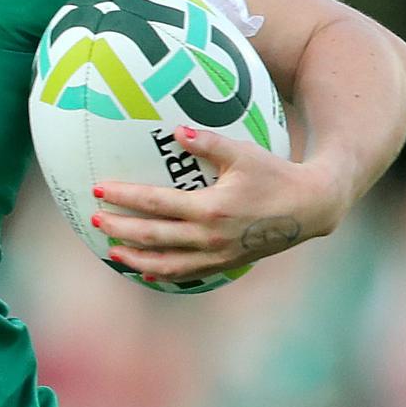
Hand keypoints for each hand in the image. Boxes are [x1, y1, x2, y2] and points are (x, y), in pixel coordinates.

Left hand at [89, 127, 352, 284]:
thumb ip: (207, 143)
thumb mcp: (244, 153)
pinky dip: (163, 273)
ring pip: (167, 263)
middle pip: (153, 236)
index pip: (156, 203)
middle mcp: (210, 236)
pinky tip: (144, 270)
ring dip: (136, 257)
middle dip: (120, 229)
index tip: (99, 189)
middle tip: (95, 221)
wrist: (310, 207)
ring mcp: (217, 255)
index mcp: (212, 208)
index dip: (125, 197)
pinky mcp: (225, 264)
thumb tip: (175, 132)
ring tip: (112, 251)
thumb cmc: (275, 174)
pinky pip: (188, 274)